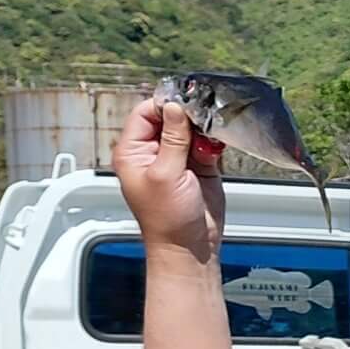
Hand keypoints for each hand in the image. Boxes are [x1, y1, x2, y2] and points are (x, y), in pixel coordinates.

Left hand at [112, 97, 225, 262]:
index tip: (184, 101)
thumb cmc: (167, 220)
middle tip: (202, 113)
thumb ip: (172, 139)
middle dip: (187, 115)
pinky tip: (216, 146)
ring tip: (210, 133)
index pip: (145, 113)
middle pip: (169, 117)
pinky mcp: (199, 165)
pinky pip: (207, 143)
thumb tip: (175, 108)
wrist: (190, 247)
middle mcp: (153, 152)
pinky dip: (214, 141)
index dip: (164, 105)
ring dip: (203, 128)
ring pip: (190, 128)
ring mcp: (177, 158)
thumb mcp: (166, 175)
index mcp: (133, 152)